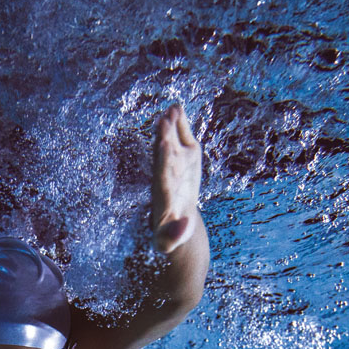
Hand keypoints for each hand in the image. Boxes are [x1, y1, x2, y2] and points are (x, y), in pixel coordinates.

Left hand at [150, 103, 201, 253]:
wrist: (178, 221)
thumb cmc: (170, 235)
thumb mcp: (169, 241)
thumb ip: (172, 236)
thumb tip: (180, 230)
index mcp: (162, 194)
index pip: (162, 175)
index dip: (164, 159)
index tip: (164, 145)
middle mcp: (165, 176)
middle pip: (163, 155)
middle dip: (164, 138)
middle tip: (164, 120)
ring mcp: (174, 165)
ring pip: (170, 143)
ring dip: (170, 126)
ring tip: (172, 109)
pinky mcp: (185, 159)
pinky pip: (180, 141)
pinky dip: (180, 125)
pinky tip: (178, 107)